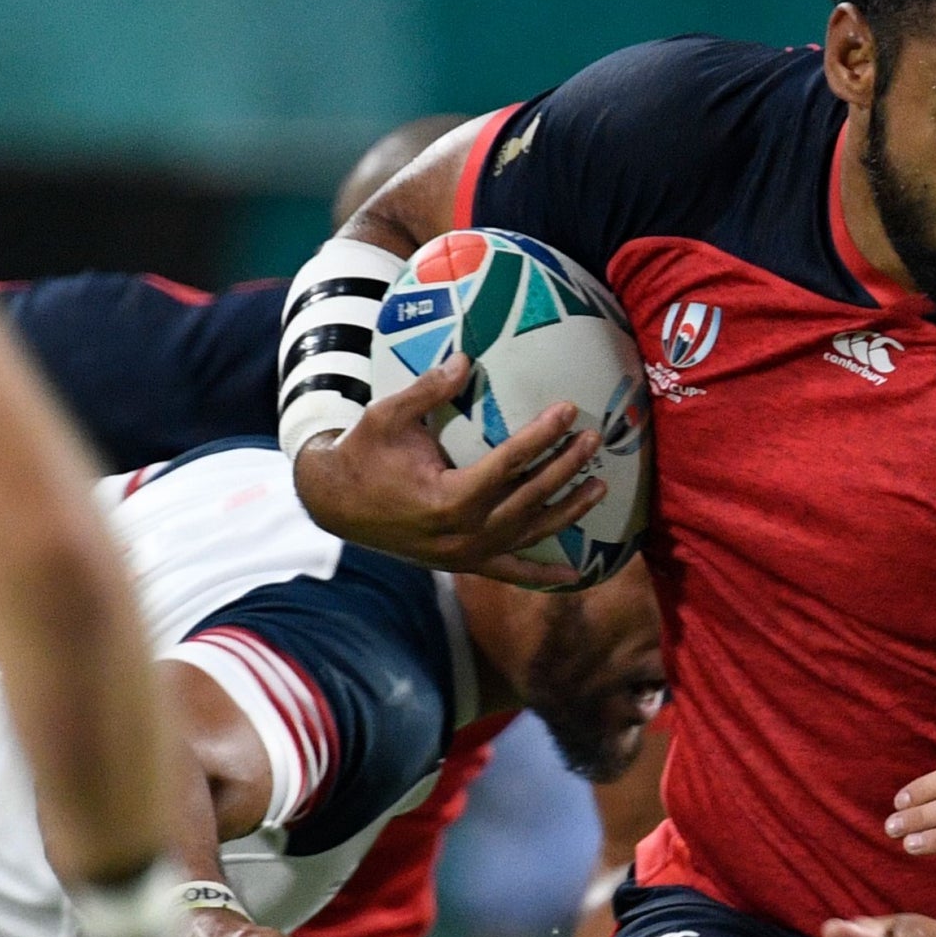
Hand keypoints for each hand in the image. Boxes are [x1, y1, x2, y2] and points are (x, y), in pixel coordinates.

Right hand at [291, 354, 604, 586]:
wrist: (335, 505)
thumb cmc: (362, 455)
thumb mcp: (387, 416)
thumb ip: (427, 391)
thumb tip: (465, 360)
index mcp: (448, 497)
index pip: (509, 462)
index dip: (541, 435)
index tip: (568, 410)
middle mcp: (464, 533)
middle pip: (530, 497)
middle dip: (566, 467)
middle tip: (593, 439)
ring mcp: (467, 553)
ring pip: (530, 533)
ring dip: (569, 511)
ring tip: (600, 487)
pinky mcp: (465, 563)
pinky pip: (511, 572)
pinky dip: (542, 575)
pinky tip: (574, 576)